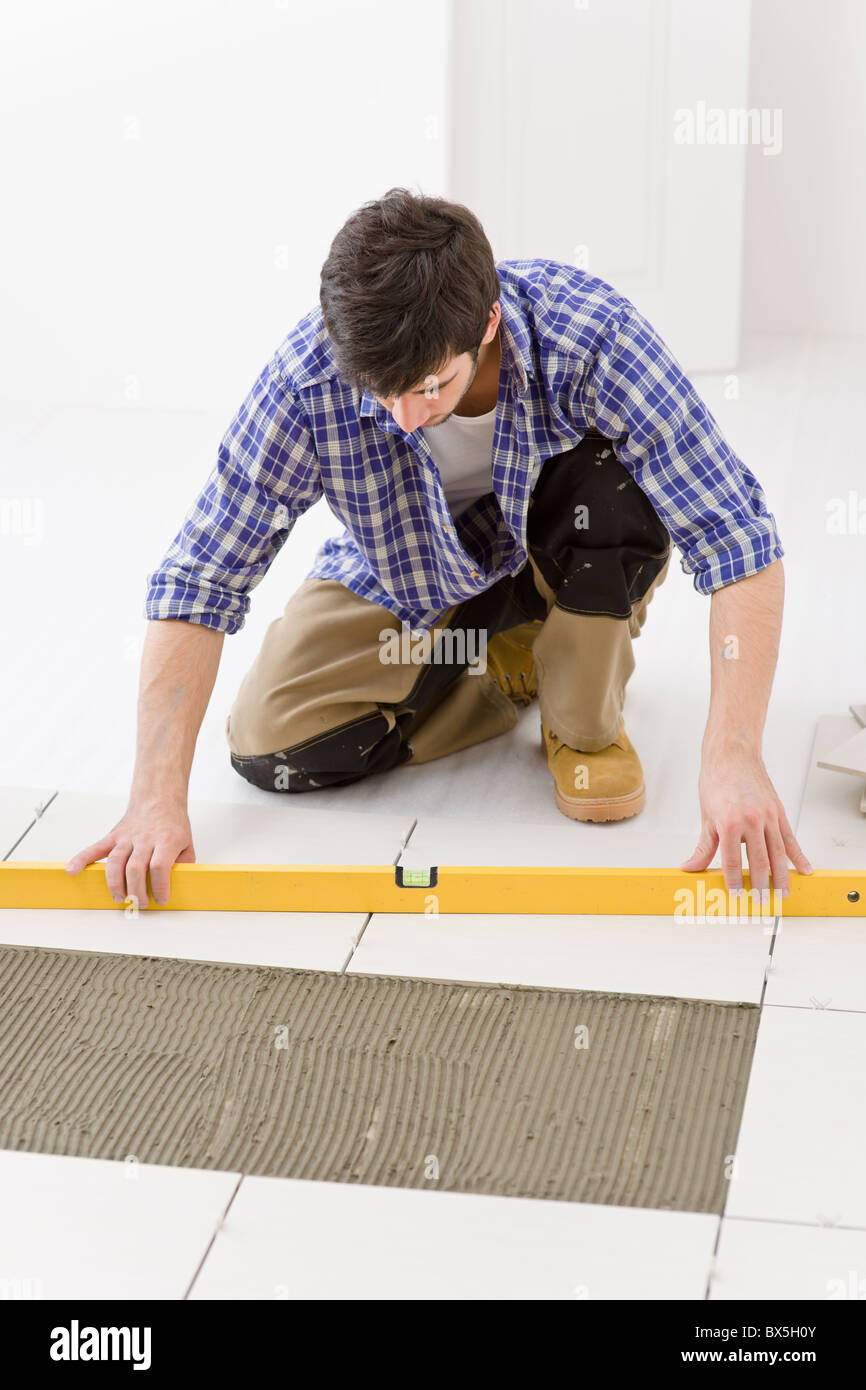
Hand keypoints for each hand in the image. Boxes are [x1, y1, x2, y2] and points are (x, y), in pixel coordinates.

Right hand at [65, 799, 194, 906]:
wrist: (158, 799)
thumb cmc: (172, 823)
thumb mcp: (187, 843)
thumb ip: (184, 864)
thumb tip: (179, 886)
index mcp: (165, 840)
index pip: (159, 867)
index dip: (159, 886)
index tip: (161, 899)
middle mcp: (144, 838)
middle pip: (135, 868)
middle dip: (136, 891)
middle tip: (140, 903)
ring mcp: (127, 838)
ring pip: (116, 862)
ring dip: (115, 884)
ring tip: (120, 898)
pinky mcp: (113, 837)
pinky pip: (95, 849)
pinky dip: (81, 859)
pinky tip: (72, 871)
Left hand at [680, 746, 812, 896]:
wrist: (732, 755)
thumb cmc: (717, 781)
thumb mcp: (706, 817)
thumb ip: (703, 847)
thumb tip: (690, 867)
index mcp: (729, 822)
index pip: (731, 861)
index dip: (733, 881)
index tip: (736, 895)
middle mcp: (752, 820)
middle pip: (759, 861)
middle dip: (760, 885)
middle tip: (762, 902)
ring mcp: (768, 816)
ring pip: (778, 853)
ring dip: (781, 876)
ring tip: (783, 894)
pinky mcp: (779, 812)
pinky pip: (790, 838)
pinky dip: (798, 856)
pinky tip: (804, 870)